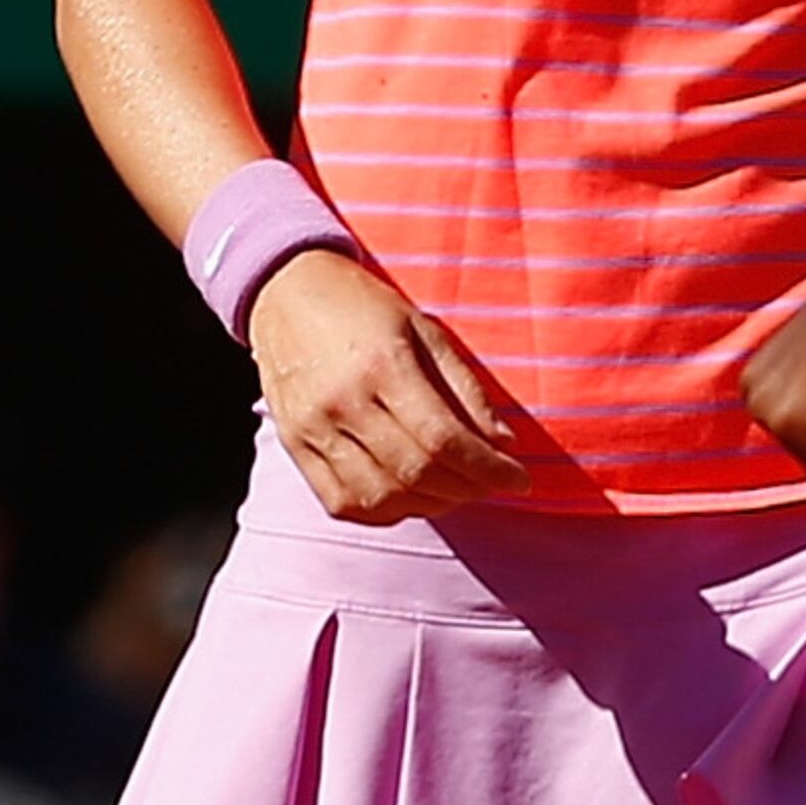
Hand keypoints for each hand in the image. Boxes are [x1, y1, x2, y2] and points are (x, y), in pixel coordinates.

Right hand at [251, 247, 530, 518]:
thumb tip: (505, 444)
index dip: (487, 468)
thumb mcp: (426, 331)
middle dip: (466, 489)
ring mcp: (312, 428)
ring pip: (379, 495)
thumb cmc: (366, 309)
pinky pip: (340, 501)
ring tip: (455, 489)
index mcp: (383, 365)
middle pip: (414, 472)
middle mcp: (343, 402)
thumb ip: (466, 389)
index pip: (443, 438)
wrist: (286, 294)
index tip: (519, 479)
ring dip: (430, 504)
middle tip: (491, 483)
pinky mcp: (293, 445)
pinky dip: (383, 510)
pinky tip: (409, 496)